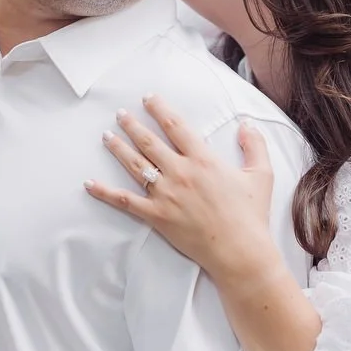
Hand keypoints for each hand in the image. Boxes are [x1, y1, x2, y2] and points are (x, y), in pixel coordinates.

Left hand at [85, 96, 276, 282]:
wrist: (240, 252)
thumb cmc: (251, 215)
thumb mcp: (261, 175)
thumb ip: (254, 145)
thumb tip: (246, 124)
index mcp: (203, 159)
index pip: (175, 125)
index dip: (159, 109)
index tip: (148, 98)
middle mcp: (180, 172)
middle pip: (149, 141)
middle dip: (132, 124)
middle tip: (120, 114)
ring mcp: (165, 195)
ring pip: (135, 165)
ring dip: (118, 148)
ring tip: (107, 136)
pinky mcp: (156, 217)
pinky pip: (124, 201)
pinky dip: (105, 192)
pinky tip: (89, 184)